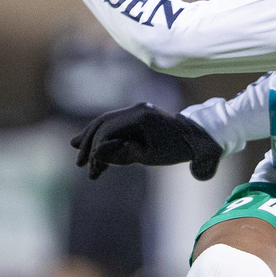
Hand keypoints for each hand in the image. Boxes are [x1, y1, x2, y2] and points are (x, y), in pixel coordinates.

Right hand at [70, 103, 221, 181]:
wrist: (195, 137)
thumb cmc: (174, 149)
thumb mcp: (147, 157)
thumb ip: (121, 156)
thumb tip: (98, 154)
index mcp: (139, 116)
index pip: (108, 130)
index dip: (97, 149)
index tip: (93, 168)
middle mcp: (135, 108)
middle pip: (102, 123)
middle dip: (89, 144)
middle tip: (80, 164)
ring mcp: (135, 109)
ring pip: (105, 122)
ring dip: (93, 140)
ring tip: (81, 159)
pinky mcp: (136, 115)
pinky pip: (114, 124)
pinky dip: (103, 137)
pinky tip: (94, 150)